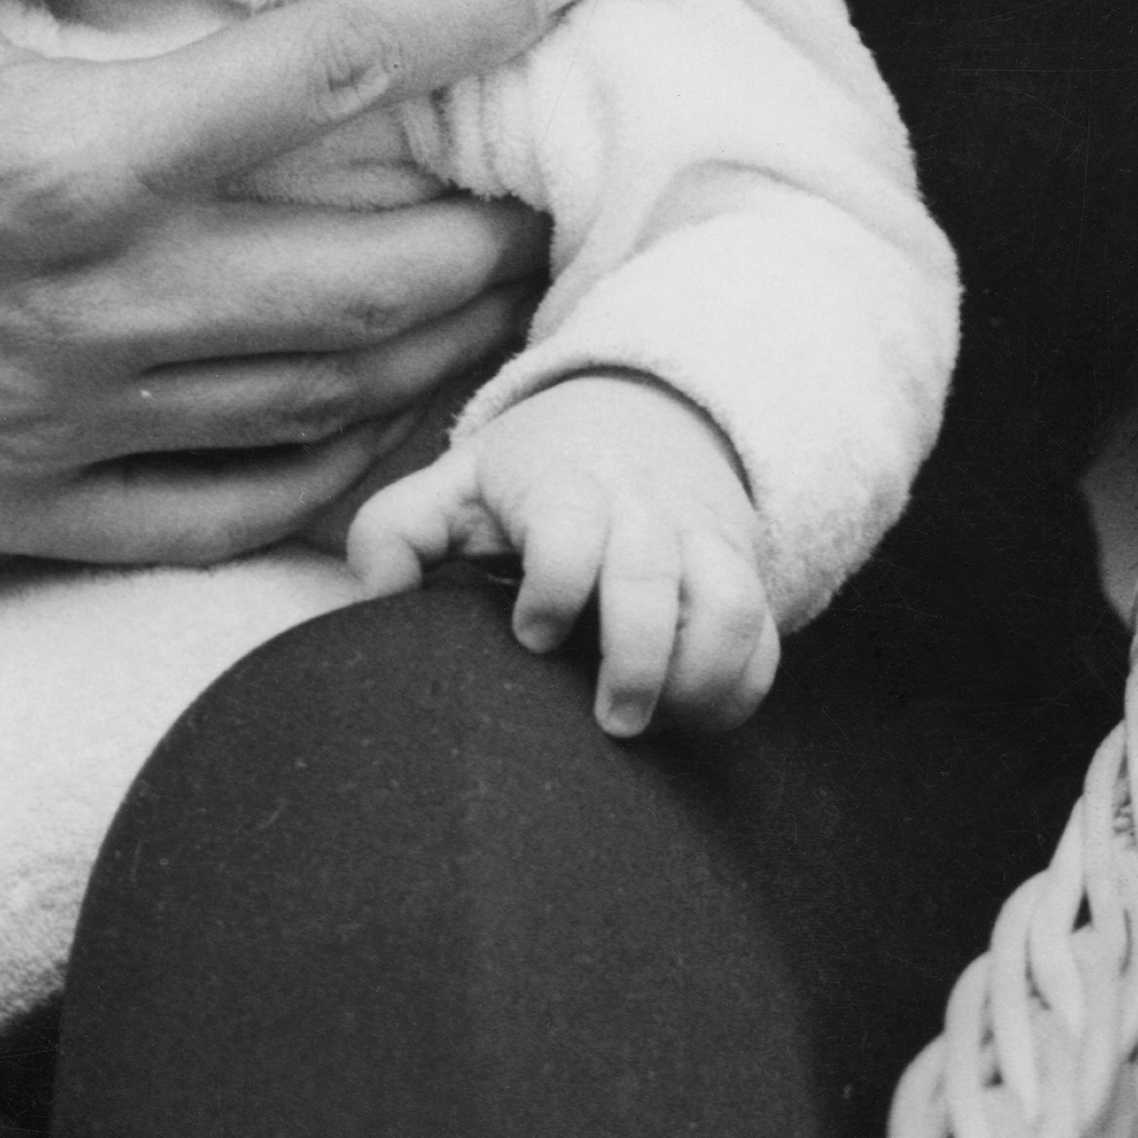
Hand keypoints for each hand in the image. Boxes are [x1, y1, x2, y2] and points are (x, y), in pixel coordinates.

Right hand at [0, 0, 576, 563]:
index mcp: (62, 156)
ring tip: (509, 288)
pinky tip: (385, 428)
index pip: (330, 77)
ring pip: (317, 408)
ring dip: (443, 349)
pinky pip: (215, 520)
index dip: (473, 20)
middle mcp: (80, 312)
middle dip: (497, 228)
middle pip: (368, 281)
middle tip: (561, 179)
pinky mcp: (1, 512)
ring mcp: (45, 429)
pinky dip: (329, 482)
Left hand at [348, 373, 778, 735]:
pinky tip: (691, 715)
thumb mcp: (457, 482)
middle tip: (609, 721)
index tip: (531, 634)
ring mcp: (701, 539)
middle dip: (637, 661)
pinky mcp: (741, 571)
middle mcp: (642, 507)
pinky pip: (763, 635)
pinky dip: (739, 685)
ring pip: (729, 604)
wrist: (647, 412)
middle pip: (654, 577)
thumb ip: (397, 532)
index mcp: (565, 483)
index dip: (555, 586)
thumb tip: (374, 600)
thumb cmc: (533, 472)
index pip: (570, 527)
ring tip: (656, 725)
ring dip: (701, 677)